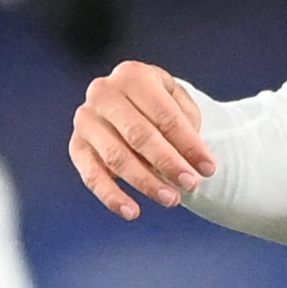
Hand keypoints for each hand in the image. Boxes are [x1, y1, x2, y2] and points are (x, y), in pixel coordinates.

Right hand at [70, 60, 212, 220]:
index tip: (209, 168)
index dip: (189, 144)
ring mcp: (86, 120)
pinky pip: (92, 176)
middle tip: (192, 185)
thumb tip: (190, 157)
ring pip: (117, 157)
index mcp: (132, 75)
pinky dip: (112, 196)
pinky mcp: (77, 146)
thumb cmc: (159, 106)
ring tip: (172, 200)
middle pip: (140, 135)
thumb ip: (186, 122)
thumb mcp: (178, 102)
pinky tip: (133, 212)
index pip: (164, 115)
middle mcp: (103, 93)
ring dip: (147, 182)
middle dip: (169, 163)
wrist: (131, 104)